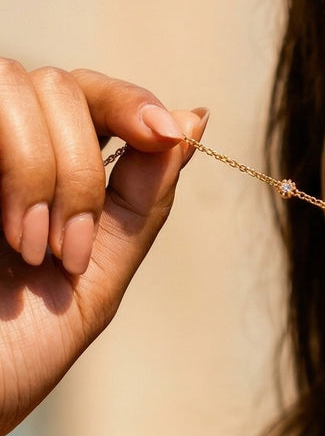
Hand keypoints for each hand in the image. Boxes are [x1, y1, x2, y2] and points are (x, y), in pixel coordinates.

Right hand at [0, 60, 206, 435]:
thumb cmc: (16, 352)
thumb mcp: (97, 273)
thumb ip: (143, 198)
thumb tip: (194, 117)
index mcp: (40, 171)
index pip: (89, 94)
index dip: (131, 101)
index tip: (168, 131)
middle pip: (60, 86)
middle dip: (82, 169)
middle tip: (70, 251)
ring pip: (17, 84)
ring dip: (45, 168)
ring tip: (32, 249)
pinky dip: (15, 164)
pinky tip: (9, 236)